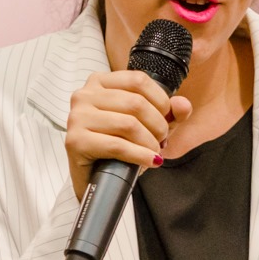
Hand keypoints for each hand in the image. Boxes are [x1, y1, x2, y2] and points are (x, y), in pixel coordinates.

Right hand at [65, 71, 192, 200]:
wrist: (95, 179)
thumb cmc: (118, 148)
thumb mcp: (148, 125)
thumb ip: (169, 113)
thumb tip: (183, 105)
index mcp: (100, 82)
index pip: (138, 80)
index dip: (160, 100)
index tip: (167, 118)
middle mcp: (84, 95)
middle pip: (135, 103)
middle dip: (157, 125)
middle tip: (161, 140)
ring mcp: (77, 117)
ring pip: (128, 124)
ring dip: (150, 142)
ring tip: (154, 152)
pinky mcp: (75, 141)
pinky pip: (117, 145)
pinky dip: (140, 155)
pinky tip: (150, 161)